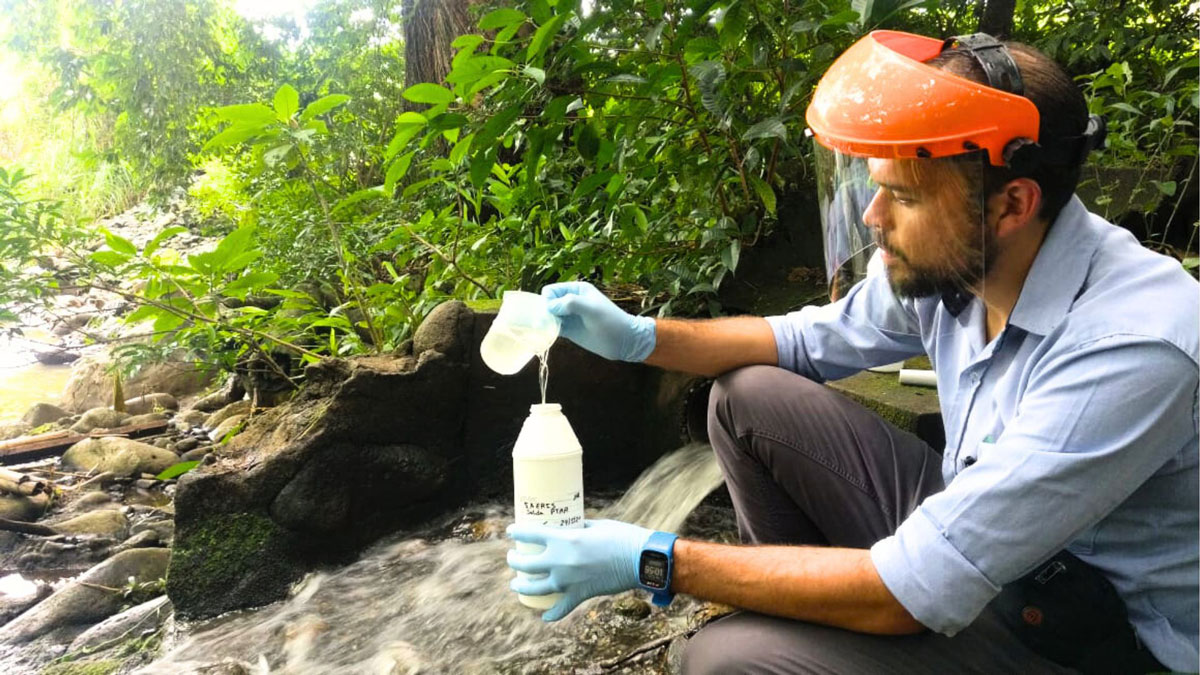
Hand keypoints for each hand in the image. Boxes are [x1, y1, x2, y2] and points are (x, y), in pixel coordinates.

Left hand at [507, 519, 654, 620]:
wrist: (640, 559)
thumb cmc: (621, 536)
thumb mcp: (596, 525)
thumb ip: (578, 528)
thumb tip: (569, 528)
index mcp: (564, 539)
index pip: (530, 534)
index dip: (516, 532)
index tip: (510, 532)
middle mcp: (561, 561)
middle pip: (526, 564)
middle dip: (514, 560)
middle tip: (512, 557)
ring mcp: (569, 581)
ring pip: (535, 588)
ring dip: (522, 586)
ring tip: (516, 584)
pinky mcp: (581, 595)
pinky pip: (562, 609)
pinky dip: (551, 614)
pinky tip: (544, 616)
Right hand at [541, 281, 655, 361]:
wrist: (624, 341)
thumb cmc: (611, 322)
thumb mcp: (592, 310)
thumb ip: (571, 303)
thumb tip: (549, 306)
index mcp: (576, 290)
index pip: (550, 291)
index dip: (549, 301)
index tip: (556, 312)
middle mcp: (571, 301)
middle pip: (547, 303)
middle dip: (545, 312)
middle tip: (554, 323)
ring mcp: (569, 316)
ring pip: (548, 316)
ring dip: (546, 322)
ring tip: (553, 330)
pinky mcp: (570, 330)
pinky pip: (553, 327)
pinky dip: (550, 330)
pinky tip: (552, 335)